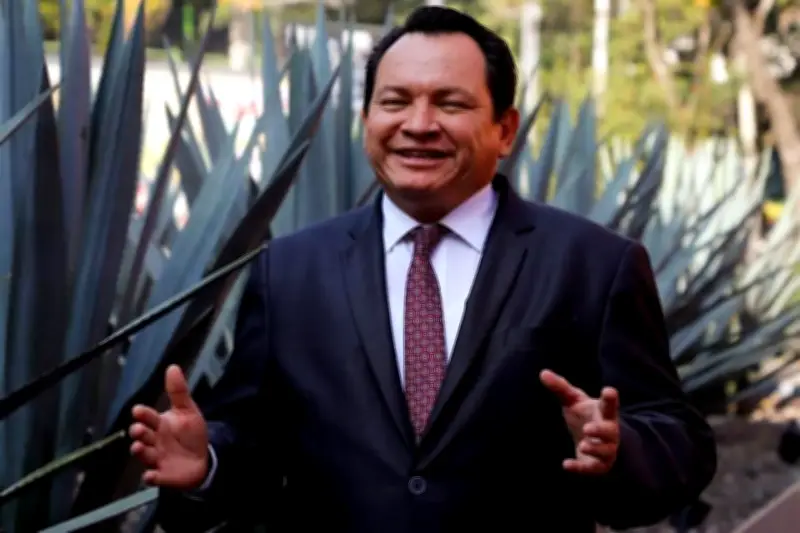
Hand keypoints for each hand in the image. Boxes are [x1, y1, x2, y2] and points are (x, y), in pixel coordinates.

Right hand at [129, 365, 209, 488]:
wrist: (202, 458)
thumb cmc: (190, 433)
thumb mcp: (188, 411)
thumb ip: (179, 392)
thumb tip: (173, 367)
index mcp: (159, 424)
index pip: (148, 417)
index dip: (143, 414)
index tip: (138, 411)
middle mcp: (154, 441)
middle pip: (142, 436)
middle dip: (138, 433)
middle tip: (138, 429)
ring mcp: (157, 458)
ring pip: (144, 455)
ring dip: (139, 452)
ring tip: (138, 447)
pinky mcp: (163, 475)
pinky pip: (153, 477)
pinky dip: (150, 477)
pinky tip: (150, 475)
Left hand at [540, 369, 619, 474]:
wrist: (595, 441)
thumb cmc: (585, 415)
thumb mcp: (573, 400)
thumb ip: (560, 387)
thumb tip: (542, 372)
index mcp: (603, 413)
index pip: (609, 404)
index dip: (610, 398)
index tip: (609, 391)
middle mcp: (609, 431)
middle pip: (609, 430)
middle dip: (601, 430)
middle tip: (588, 428)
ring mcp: (606, 449)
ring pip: (605, 451)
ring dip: (595, 448)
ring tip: (583, 444)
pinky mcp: (598, 465)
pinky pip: (593, 469)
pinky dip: (580, 468)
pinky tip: (566, 465)